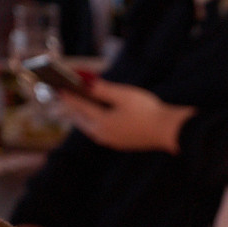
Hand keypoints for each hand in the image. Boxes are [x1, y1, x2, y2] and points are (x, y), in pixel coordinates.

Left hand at [58, 80, 192, 152]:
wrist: (169, 131)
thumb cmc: (148, 111)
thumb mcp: (124, 95)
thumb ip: (103, 89)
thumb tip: (86, 83)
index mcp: (101, 122)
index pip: (79, 106)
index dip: (68, 95)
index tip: (58, 87)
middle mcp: (103, 134)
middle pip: (81, 120)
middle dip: (73, 107)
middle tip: (65, 96)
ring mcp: (112, 141)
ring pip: (90, 128)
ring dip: (83, 116)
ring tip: (78, 107)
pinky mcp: (121, 143)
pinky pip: (101, 132)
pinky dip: (95, 122)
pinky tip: (98, 117)